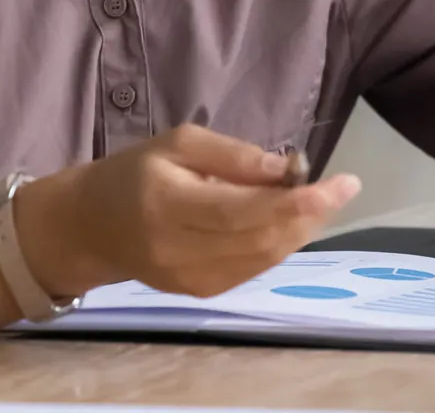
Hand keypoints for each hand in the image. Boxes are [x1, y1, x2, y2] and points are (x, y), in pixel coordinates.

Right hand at [18, 125, 361, 299]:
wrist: (91, 226)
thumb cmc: (134, 172)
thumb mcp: (176, 142)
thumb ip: (230, 155)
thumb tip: (284, 168)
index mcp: (167, 207)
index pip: (243, 212)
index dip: (296, 202)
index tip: (340, 182)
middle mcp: (180, 252)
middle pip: (261, 239)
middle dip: (310, 214)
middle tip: (342, 187)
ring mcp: (191, 280)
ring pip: (264, 259)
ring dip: (301, 230)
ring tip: (322, 200)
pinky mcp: (200, 292)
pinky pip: (253, 269)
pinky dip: (280, 245)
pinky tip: (291, 222)